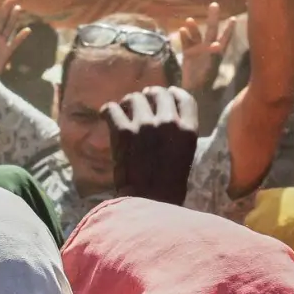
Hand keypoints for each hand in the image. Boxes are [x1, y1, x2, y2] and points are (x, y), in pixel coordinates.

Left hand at [107, 86, 198, 206]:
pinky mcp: (124, 131)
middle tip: (140, 99)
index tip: (167, 92)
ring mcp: (146, 125)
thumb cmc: (167, 185)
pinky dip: (107, 110)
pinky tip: (105, 114)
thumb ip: (178, 135)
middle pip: (160, 94)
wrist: (149, 201)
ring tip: (123, 109)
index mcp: (189, 130)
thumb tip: (166, 120)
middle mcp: (169, 122)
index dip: (173, 92)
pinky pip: (112, 109)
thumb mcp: (184, 155)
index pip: (185, 99)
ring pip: (135, 98)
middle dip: (149, 95)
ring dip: (128, 102)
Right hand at [177, 3, 225, 94]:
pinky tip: (182, 31)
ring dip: (194, 28)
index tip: (233, 18)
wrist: (192, 90)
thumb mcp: (211, 67)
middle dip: (213, 18)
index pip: (225, 37)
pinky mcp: (187, 54)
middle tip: (214, 5)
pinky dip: (184, 37)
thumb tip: (217, 44)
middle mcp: (208, 48)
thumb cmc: (204, 80)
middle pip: (211, 30)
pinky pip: (186, 42)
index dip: (229, 28)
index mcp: (218, 52)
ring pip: (197, 35)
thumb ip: (214, 55)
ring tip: (189, 20)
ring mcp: (198, 50)